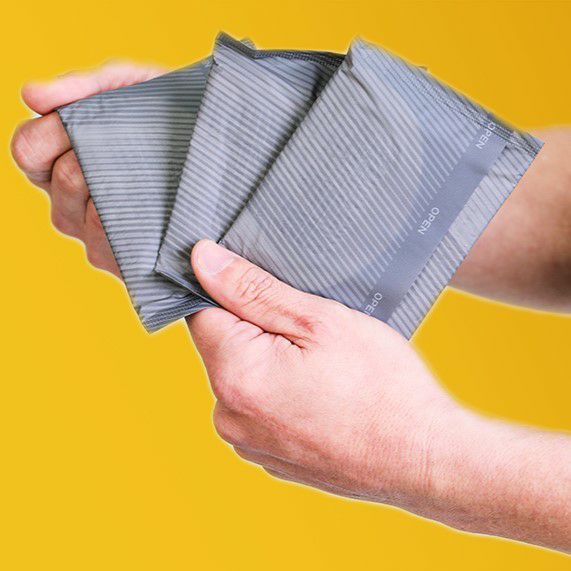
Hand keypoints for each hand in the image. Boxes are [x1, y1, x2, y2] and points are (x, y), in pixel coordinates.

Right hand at [11, 62, 166, 276]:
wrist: (222, 154)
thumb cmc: (169, 120)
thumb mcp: (129, 90)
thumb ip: (83, 88)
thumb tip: (30, 95)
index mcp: (59, 166)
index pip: (29, 151)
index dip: (53, 130)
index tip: (88, 117)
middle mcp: (71, 207)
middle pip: (63, 180)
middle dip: (101, 153)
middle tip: (138, 142)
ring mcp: (97, 238)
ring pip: (92, 214)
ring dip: (125, 186)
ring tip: (157, 171)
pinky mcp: (127, 262)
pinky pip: (120, 242)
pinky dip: (141, 219)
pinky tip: (164, 205)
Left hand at [187, 240, 570, 551]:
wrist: (422, 458)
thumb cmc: (381, 386)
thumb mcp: (319, 320)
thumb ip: (251, 289)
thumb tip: (201, 260)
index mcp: (235, 376)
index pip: (202, 311)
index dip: (235, 293)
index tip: (274, 294)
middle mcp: (229, 416)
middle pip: (223, 346)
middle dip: (258, 329)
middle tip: (312, 333)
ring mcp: (248, 442)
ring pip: (243, 376)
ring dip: (271, 361)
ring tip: (322, 367)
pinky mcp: (268, 456)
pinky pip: (259, 407)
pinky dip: (281, 392)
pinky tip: (321, 393)